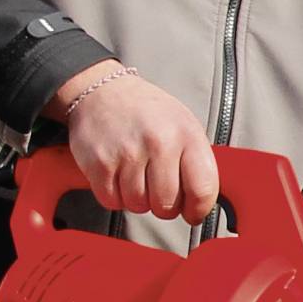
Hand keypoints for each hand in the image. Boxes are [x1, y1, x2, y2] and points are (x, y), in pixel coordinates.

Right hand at [44, 60, 219, 225]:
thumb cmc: (148, 113)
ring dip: (137, 199)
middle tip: (156, 187)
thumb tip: (202, 205)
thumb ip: (197, 165)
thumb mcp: (184, 127)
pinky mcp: (100, 161)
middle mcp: (159, 142)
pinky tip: (117, 174)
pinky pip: (112, 200)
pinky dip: (114, 194)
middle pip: (167, 205)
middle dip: (163, 205)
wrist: (103, 90)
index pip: (202, 190)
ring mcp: (128, 152)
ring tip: (135, 174)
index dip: (197, 209)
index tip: (191, 211)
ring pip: (139, 206)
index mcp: (186, 135)